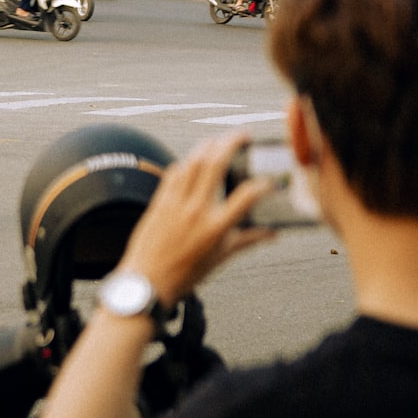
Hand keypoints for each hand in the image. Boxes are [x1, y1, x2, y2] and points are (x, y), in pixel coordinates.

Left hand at [117, 133, 274, 307]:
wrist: (145, 282)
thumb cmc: (183, 274)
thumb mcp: (220, 259)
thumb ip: (248, 241)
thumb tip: (272, 234)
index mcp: (216, 228)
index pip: (246, 196)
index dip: (263, 184)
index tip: (270, 180)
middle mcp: (196, 211)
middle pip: (216, 163)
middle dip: (231, 142)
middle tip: (243, 134)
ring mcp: (176, 203)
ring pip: (193, 161)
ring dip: (208, 145)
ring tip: (219, 140)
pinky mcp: (159, 201)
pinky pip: (174, 173)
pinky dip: (186, 162)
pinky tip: (193, 160)